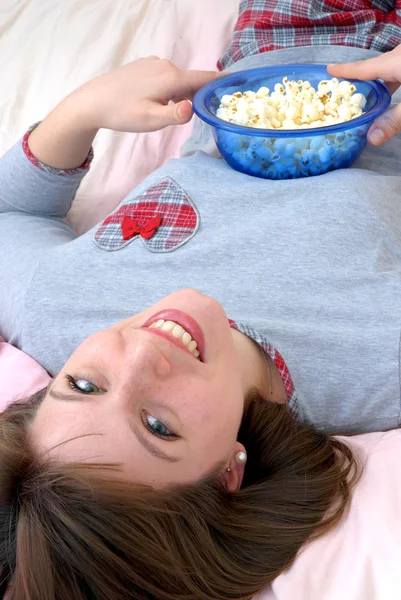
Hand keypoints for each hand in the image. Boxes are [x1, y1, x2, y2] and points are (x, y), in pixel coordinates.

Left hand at [72, 56, 223, 132]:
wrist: (93, 101)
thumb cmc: (122, 113)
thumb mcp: (150, 120)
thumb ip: (174, 115)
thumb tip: (193, 109)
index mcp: (171, 77)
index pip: (205, 78)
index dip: (224, 81)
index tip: (242, 82)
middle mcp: (166, 65)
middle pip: (193, 80)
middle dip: (200, 95)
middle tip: (203, 115)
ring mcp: (155, 63)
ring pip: (179, 80)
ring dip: (182, 95)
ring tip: (171, 113)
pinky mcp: (146, 66)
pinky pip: (167, 78)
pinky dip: (171, 89)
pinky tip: (158, 103)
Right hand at [327, 45, 400, 145]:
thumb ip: (394, 119)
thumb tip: (371, 139)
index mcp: (394, 62)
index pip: (363, 67)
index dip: (345, 70)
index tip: (329, 69)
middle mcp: (399, 54)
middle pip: (375, 66)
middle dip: (361, 77)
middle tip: (346, 89)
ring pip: (389, 66)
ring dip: (379, 79)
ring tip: (370, 94)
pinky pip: (399, 67)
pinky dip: (393, 77)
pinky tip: (396, 87)